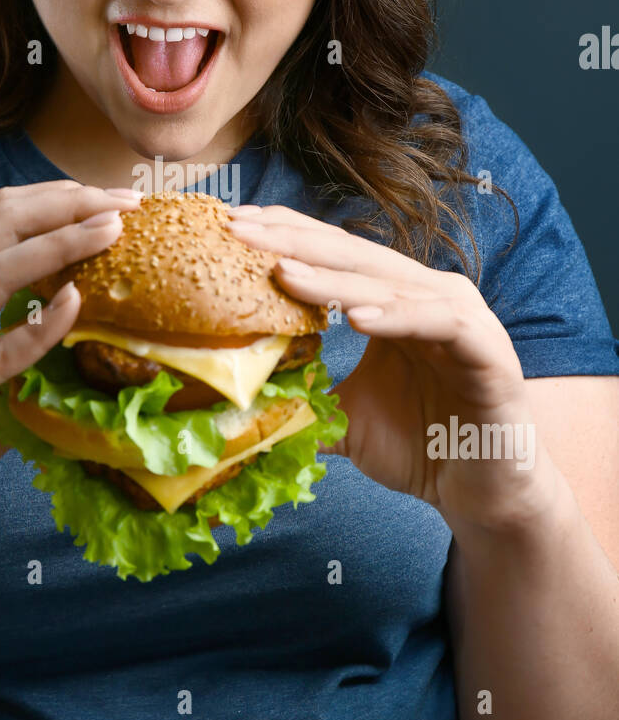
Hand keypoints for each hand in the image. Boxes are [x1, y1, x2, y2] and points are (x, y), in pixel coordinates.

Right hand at [0, 181, 141, 529]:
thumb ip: (29, 351)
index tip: (114, 198)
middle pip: (1, 222)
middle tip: (126, 203)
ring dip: (59, 243)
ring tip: (112, 229)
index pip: (2, 216)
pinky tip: (73, 304)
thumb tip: (104, 345)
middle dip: (68, 204)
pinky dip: (37, 327)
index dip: (60, 198)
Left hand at [227, 204, 553, 528]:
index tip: (230, 223)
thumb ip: (299, 401)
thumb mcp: (343, 418)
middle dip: (293, 241)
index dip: (284, 233)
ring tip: (283, 272)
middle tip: (239, 229)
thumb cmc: (421, 448)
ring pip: (390, 286)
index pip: (332, 253)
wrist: (482, 496)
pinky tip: (358, 318)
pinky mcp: (489, 351)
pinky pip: (441, 323)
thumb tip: (234, 406)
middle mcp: (428, 296)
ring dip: (334, 279)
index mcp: (394, 300)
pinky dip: (399, 318)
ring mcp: (462, 319)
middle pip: (353, 256)